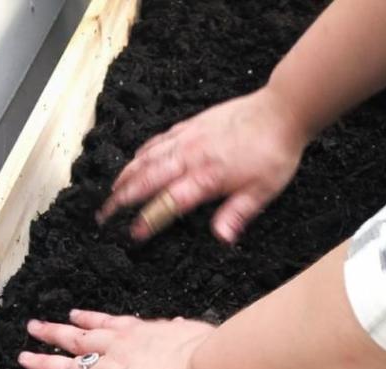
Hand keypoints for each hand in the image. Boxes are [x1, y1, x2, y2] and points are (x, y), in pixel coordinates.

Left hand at [18, 310, 211, 368]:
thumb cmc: (208, 352)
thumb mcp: (194, 332)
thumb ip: (183, 331)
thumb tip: (181, 324)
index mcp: (143, 331)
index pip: (108, 323)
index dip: (89, 319)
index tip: (75, 314)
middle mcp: (121, 347)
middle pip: (79, 337)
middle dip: (55, 332)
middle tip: (34, 327)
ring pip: (70, 364)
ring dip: (45, 359)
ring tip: (24, 356)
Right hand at [97, 85, 306, 242]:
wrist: (281, 111)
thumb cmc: (274, 153)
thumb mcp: (262, 191)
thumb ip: (237, 214)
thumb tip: (222, 238)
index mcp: (208, 177)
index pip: (171, 201)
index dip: (150, 218)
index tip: (133, 234)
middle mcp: (192, 156)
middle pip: (149, 178)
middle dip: (123, 197)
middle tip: (104, 214)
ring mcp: (189, 138)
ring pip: (148, 157)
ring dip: (126, 175)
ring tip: (110, 191)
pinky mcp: (191, 125)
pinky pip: (159, 140)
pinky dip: (142, 152)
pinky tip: (134, 160)